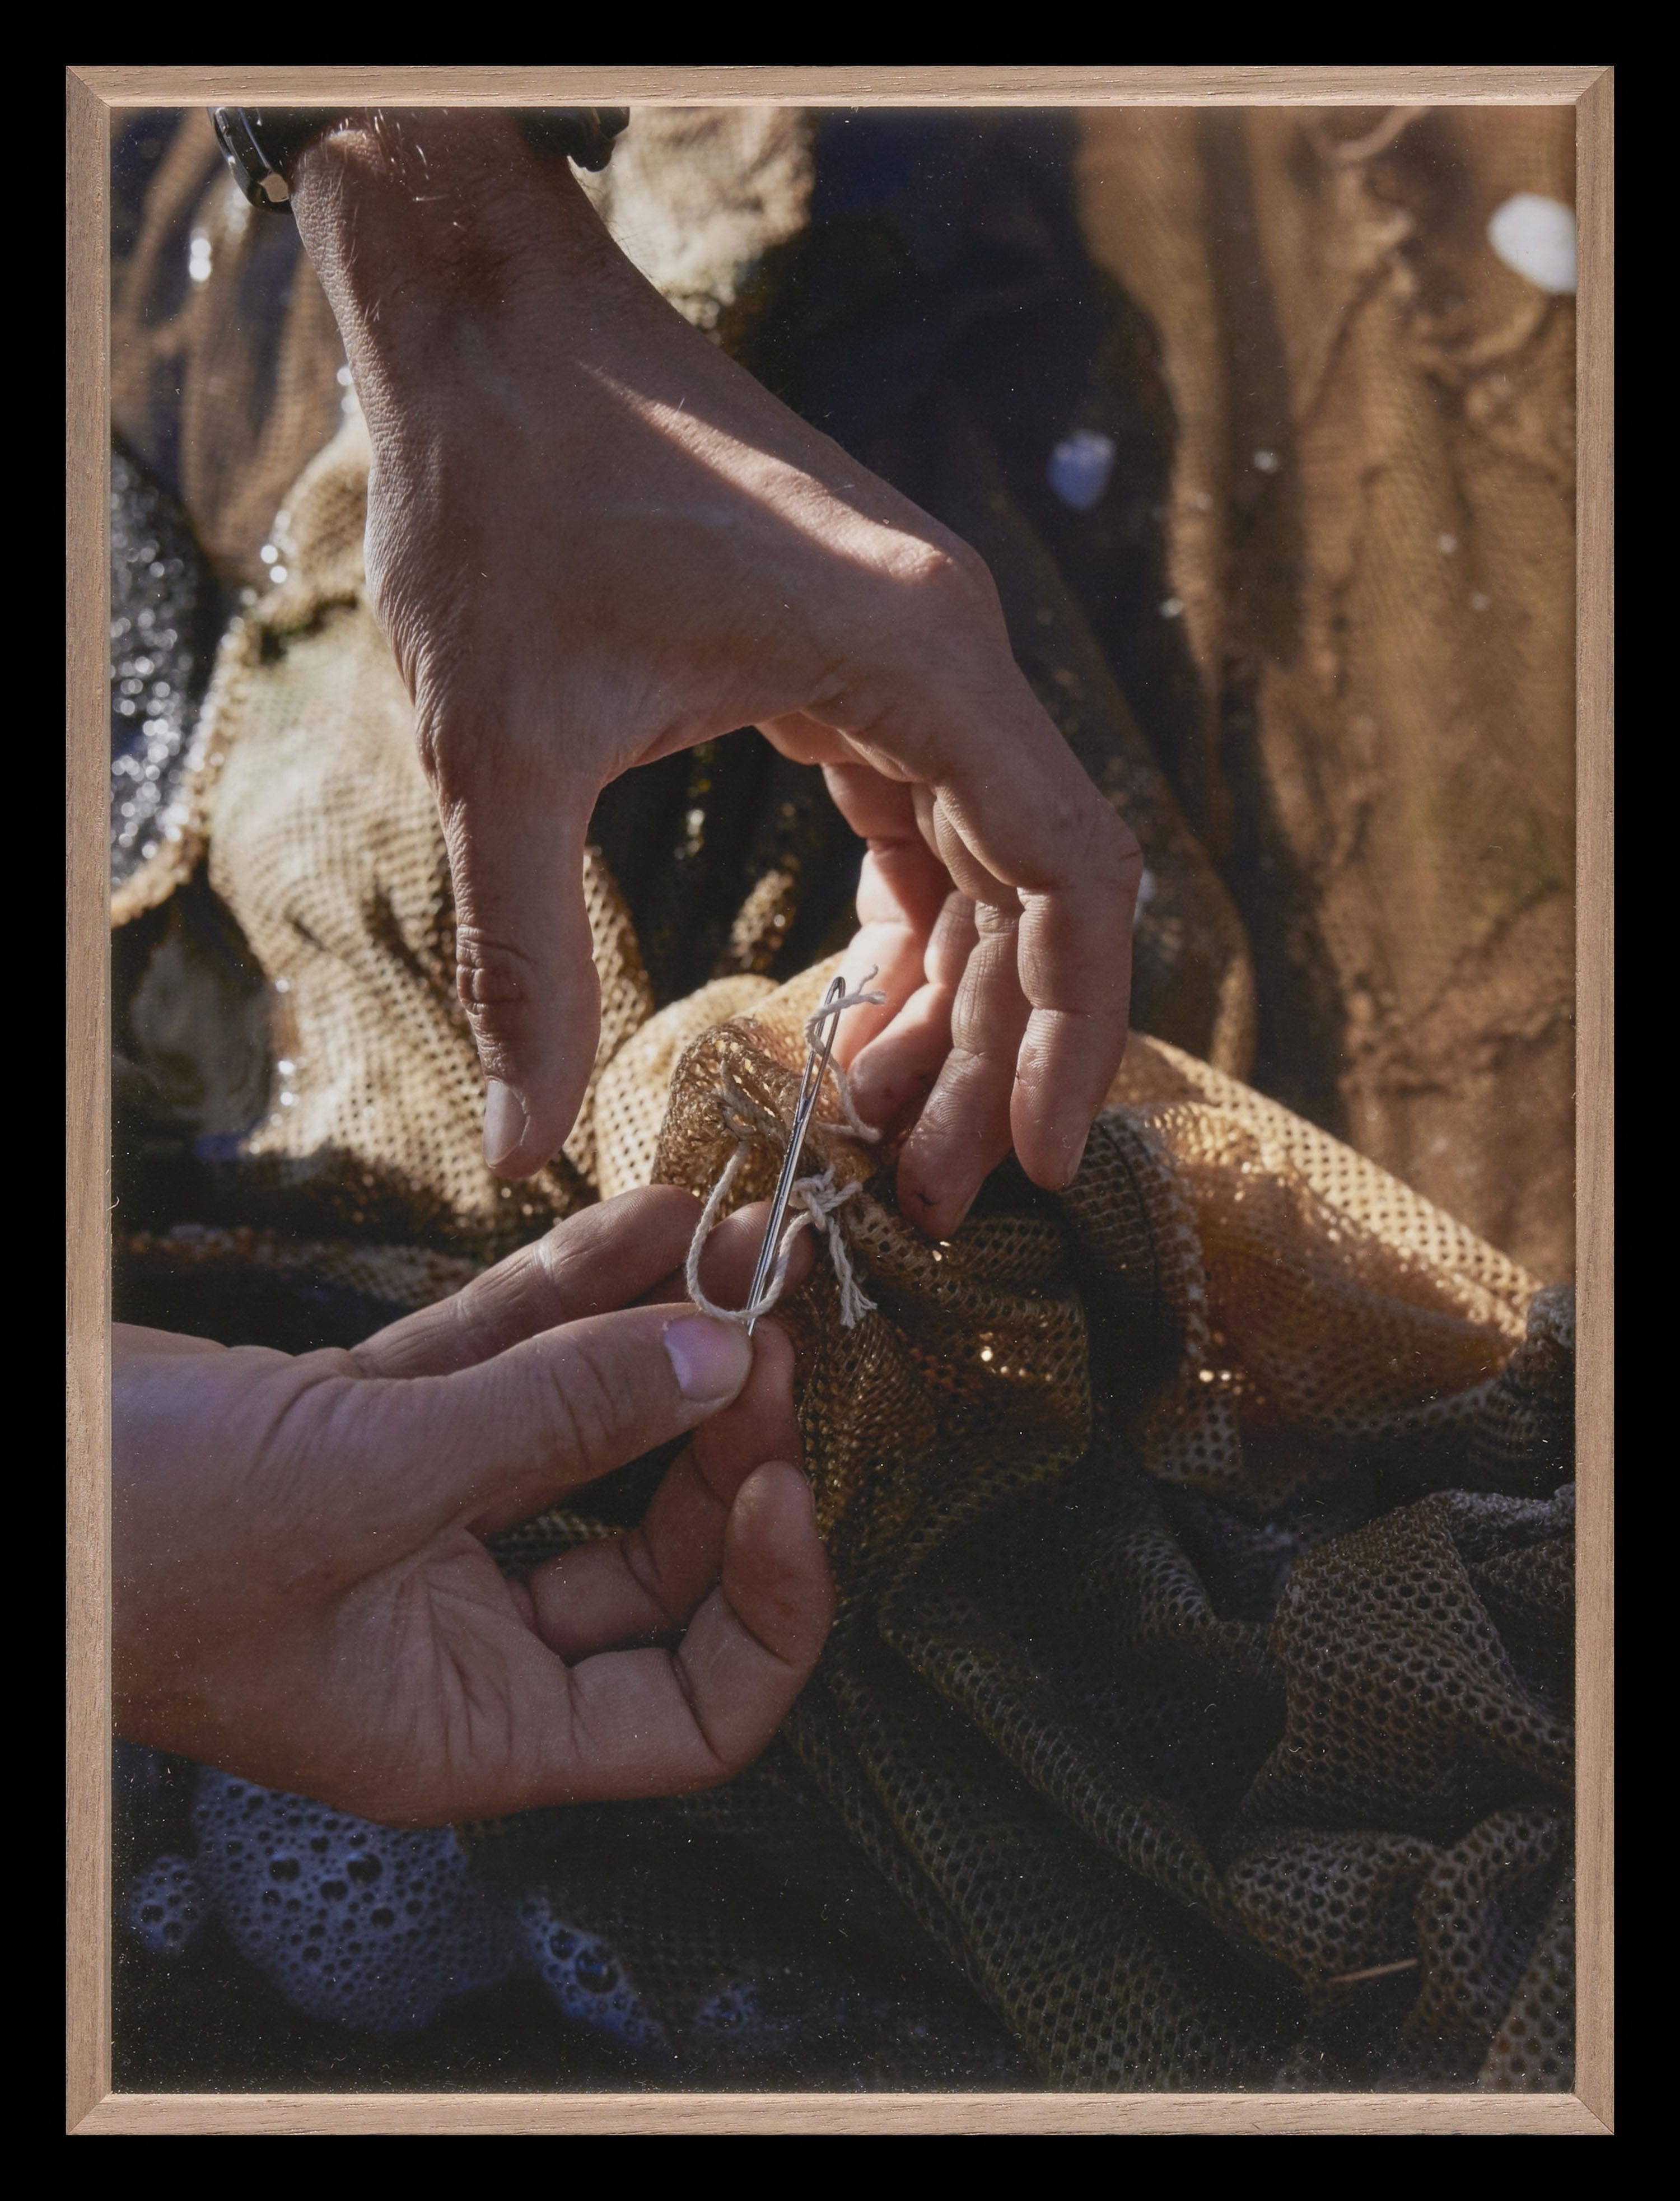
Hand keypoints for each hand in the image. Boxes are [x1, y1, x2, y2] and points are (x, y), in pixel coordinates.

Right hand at [113, 1189, 831, 1825]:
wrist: (3, 1453)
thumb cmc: (120, 1541)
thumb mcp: (353, 1488)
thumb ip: (547, 1422)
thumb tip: (715, 1359)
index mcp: (463, 1723)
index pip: (688, 1716)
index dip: (764, 1612)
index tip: (782, 1483)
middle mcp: (454, 1638)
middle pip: (654, 1566)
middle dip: (723, 1449)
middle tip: (766, 1338)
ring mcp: (413, 1528)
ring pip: (583, 1442)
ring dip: (662, 1345)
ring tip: (732, 1248)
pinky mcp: (367, 1429)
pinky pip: (502, 1363)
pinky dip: (570, 1295)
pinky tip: (645, 1220)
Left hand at [291, 114, 1141, 1239]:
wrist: (489, 326)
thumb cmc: (503, 501)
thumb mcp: (497, 751)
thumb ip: (524, 956)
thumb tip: (521, 1149)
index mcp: (914, 659)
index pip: (1070, 872)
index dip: (1072, 1033)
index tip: (1036, 1168)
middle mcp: (947, 650)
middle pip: (1037, 889)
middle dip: (994, 1055)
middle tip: (925, 1202)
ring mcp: (910, 649)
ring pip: (983, 863)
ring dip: (950, 1002)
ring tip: (881, 1133)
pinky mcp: (855, 654)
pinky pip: (922, 816)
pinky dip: (904, 926)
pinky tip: (861, 1013)